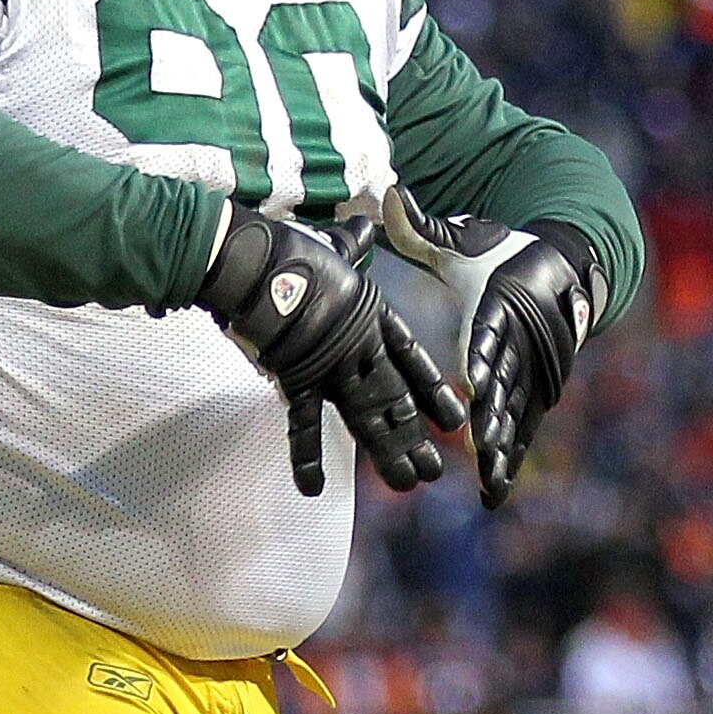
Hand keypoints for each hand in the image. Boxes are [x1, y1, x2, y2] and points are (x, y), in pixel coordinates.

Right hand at [197, 208, 464, 497]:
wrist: (258, 264)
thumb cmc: (292, 251)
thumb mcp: (332, 246)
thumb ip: (351, 244)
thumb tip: (362, 223)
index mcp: (373, 319)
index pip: (413, 361)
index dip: (434, 391)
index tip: (454, 419)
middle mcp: (360, 350)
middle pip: (395, 401)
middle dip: (413, 437)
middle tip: (432, 471)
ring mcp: (331, 370)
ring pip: (366, 420)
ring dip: (386, 453)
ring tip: (405, 484)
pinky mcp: (298, 381)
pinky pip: (302, 426)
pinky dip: (306, 458)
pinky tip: (312, 490)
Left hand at [378, 189, 604, 507]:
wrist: (567, 267)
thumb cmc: (503, 253)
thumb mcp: (465, 239)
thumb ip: (424, 228)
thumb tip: (391, 197)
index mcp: (502, 304)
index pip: (491, 330)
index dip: (483, 353)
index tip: (472, 375)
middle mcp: (523, 342)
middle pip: (507, 380)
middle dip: (494, 410)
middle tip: (479, 438)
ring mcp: (534, 372)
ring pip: (516, 412)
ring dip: (502, 444)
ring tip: (487, 473)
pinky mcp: (537, 394)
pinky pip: (522, 433)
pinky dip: (509, 462)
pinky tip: (493, 495)